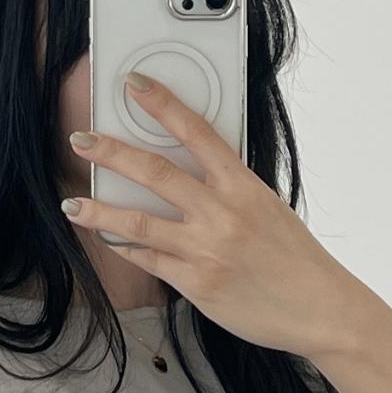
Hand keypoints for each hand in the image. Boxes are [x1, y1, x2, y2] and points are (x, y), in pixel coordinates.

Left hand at [62, 71, 362, 360]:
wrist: (318, 308)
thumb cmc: (295, 259)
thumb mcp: (267, 208)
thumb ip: (229, 192)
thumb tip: (190, 181)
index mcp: (242, 185)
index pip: (195, 130)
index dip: (161, 103)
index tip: (133, 84)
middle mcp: (220, 213)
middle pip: (154, 172)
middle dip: (111, 153)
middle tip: (82, 141)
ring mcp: (205, 250)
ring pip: (139, 222)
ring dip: (100, 212)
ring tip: (73, 205)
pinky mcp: (197, 285)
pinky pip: (150, 261)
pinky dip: (127, 248)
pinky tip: (109, 240)